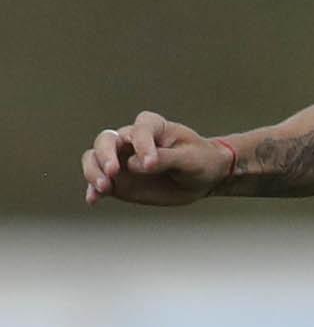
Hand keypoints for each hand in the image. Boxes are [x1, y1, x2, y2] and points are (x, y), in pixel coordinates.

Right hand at [82, 112, 232, 206]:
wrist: (206, 178)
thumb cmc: (201, 161)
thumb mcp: (190, 159)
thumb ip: (164, 159)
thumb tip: (133, 164)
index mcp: (152, 126)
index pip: (139, 131)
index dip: (142, 146)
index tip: (151, 164)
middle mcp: (131, 140)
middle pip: (106, 140)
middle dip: (105, 155)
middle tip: (113, 172)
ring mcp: (122, 160)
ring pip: (95, 158)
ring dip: (94, 171)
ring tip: (104, 188)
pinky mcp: (120, 180)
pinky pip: (100, 183)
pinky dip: (93, 190)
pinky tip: (93, 200)